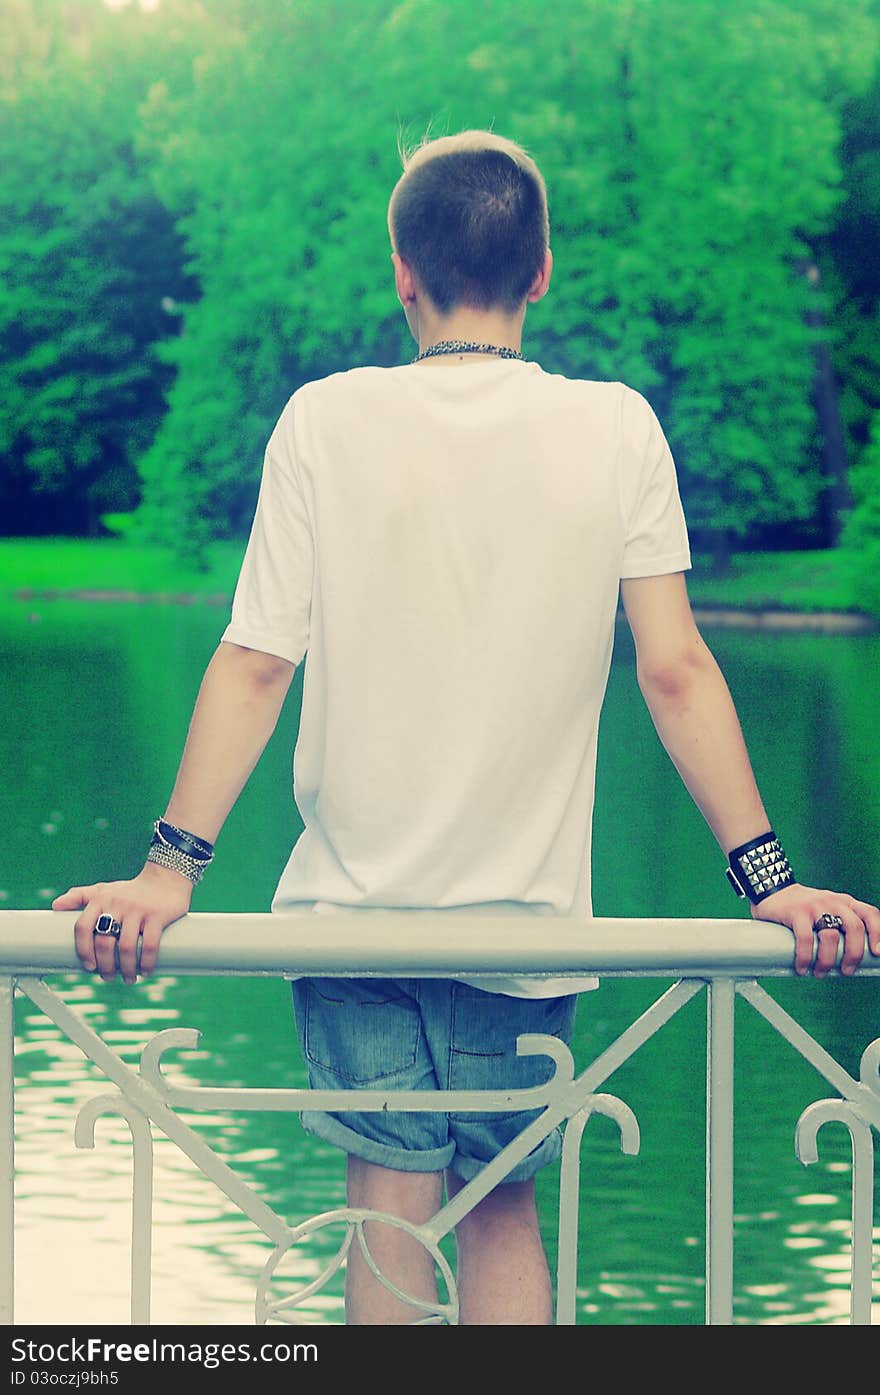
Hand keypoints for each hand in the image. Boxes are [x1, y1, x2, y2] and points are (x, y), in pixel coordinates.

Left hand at [52, 863, 192, 983]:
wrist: (166, 878)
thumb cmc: (130, 890)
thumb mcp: (103, 889)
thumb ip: (79, 896)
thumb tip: (55, 906)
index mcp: (100, 899)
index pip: (83, 927)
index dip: (83, 950)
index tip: (89, 966)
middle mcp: (117, 904)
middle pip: (104, 942)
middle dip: (105, 966)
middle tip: (109, 977)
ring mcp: (138, 910)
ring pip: (126, 947)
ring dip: (126, 969)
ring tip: (128, 978)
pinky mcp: (158, 915)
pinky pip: (150, 945)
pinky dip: (147, 963)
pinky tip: (146, 971)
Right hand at [751, 883, 879, 977]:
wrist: (772, 889)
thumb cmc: (802, 907)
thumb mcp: (827, 909)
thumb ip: (838, 925)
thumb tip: (849, 960)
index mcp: (845, 902)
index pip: (870, 914)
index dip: (878, 934)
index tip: (876, 953)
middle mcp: (833, 901)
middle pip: (854, 928)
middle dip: (853, 954)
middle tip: (845, 971)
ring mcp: (815, 905)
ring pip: (830, 936)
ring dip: (827, 960)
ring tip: (819, 973)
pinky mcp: (796, 912)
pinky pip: (805, 938)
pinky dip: (805, 957)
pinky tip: (802, 967)